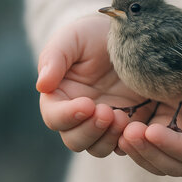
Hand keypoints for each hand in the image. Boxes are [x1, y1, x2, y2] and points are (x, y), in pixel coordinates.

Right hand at [36, 15, 157, 156]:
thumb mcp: (72, 38)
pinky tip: (139, 126)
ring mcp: (103, 122)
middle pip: (74, 140)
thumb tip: (41, 85)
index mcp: (59, 96)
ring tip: (124, 118)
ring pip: (98, 148)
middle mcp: (78, 115)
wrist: (125, 32)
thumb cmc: (92, 33)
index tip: (87, 104)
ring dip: (109, 138)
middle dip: (90, 131)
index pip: (54, 116)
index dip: (67, 115)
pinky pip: (125, 144)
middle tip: (108, 112)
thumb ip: (54, 58)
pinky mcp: (127, 124)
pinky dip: (130, 141)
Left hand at [118, 34, 181, 175]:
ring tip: (120, 134)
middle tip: (127, 133)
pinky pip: (154, 148)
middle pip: (177, 164)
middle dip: (151, 152)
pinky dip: (138, 145)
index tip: (150, 130)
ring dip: (141, 152)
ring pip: (162, 162)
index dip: (174, 146)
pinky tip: (120, 130)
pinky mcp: (173, 132)